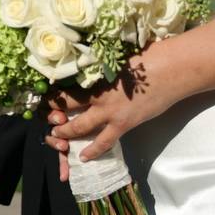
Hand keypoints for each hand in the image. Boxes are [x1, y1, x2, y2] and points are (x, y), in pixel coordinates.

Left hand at [44, 61, 177, 163]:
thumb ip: (104, 66)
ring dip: (66, 133)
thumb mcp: (119, 59)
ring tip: (57, 138)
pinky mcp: (123, 124)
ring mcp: (109, 111)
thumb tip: (93, 62)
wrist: (171, 70)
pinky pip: (104, 141)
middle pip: (67, 106)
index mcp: (95, 76)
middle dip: (54, 114)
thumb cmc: (147, 58)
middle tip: (47, 119)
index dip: (53, 94)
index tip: (44, 98)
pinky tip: (84, 157)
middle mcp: (97, 95)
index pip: (66, 86)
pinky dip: (93, 150)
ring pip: (79, 127)